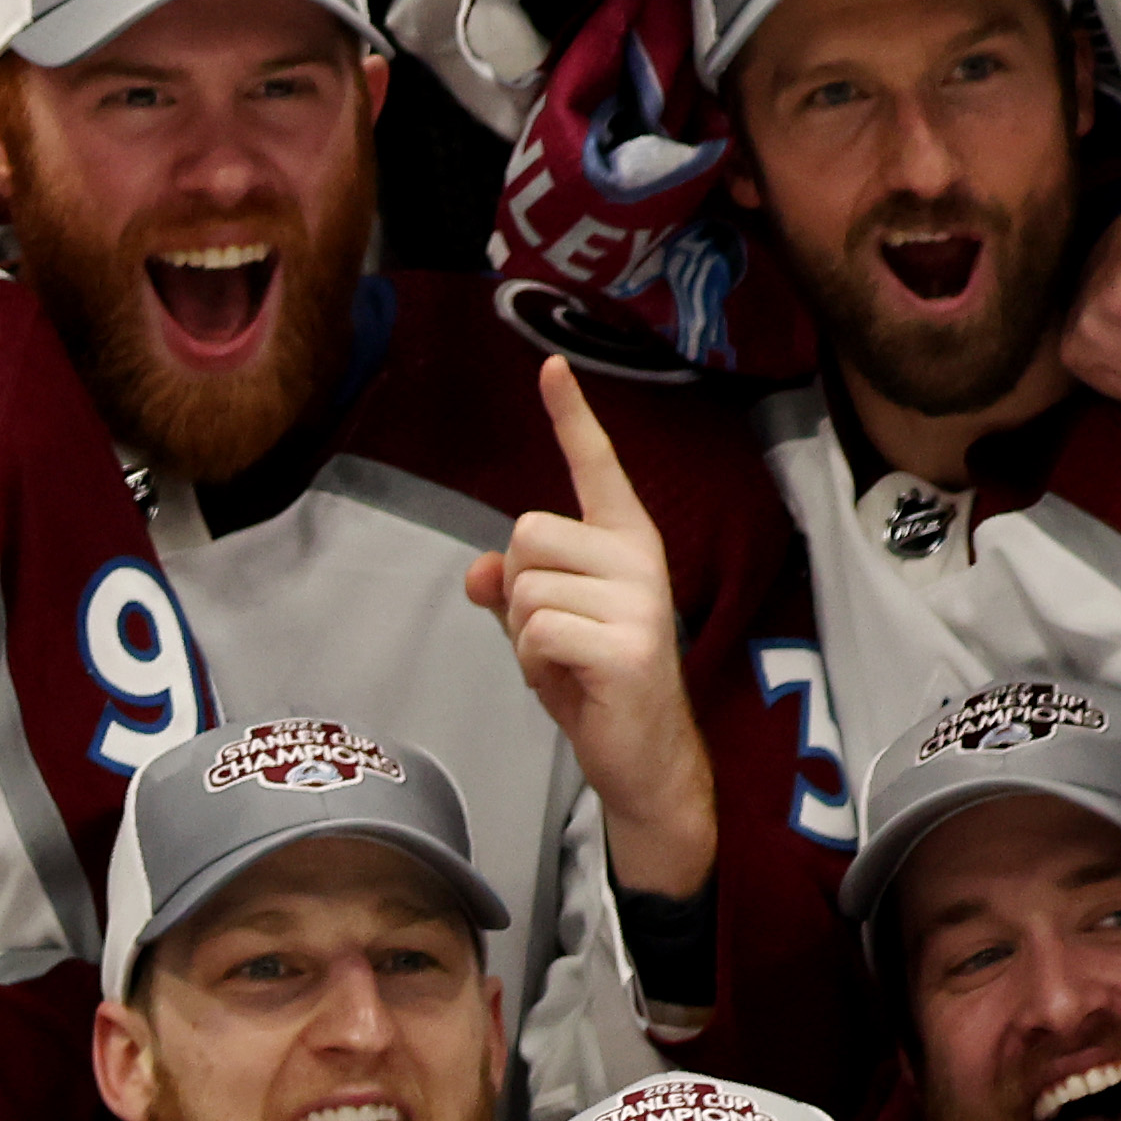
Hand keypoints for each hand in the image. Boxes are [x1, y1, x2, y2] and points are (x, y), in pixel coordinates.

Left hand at [468, 355, 716, 900]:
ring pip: (524, 587)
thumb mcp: (541, 629)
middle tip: (553, 635)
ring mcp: (639, 599)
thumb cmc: (592, 683)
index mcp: (625, 540)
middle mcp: (639, 557)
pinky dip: (533, 662)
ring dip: (523, 633)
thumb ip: (512, 590)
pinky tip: (571, 679)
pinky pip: (536, 630)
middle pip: (525, 536)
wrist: (640, 754)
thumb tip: (480, 570)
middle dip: (516, 591)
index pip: (595, 466)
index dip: (571, 416)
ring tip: (565, 660)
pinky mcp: (627, 644)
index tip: (551, 366)